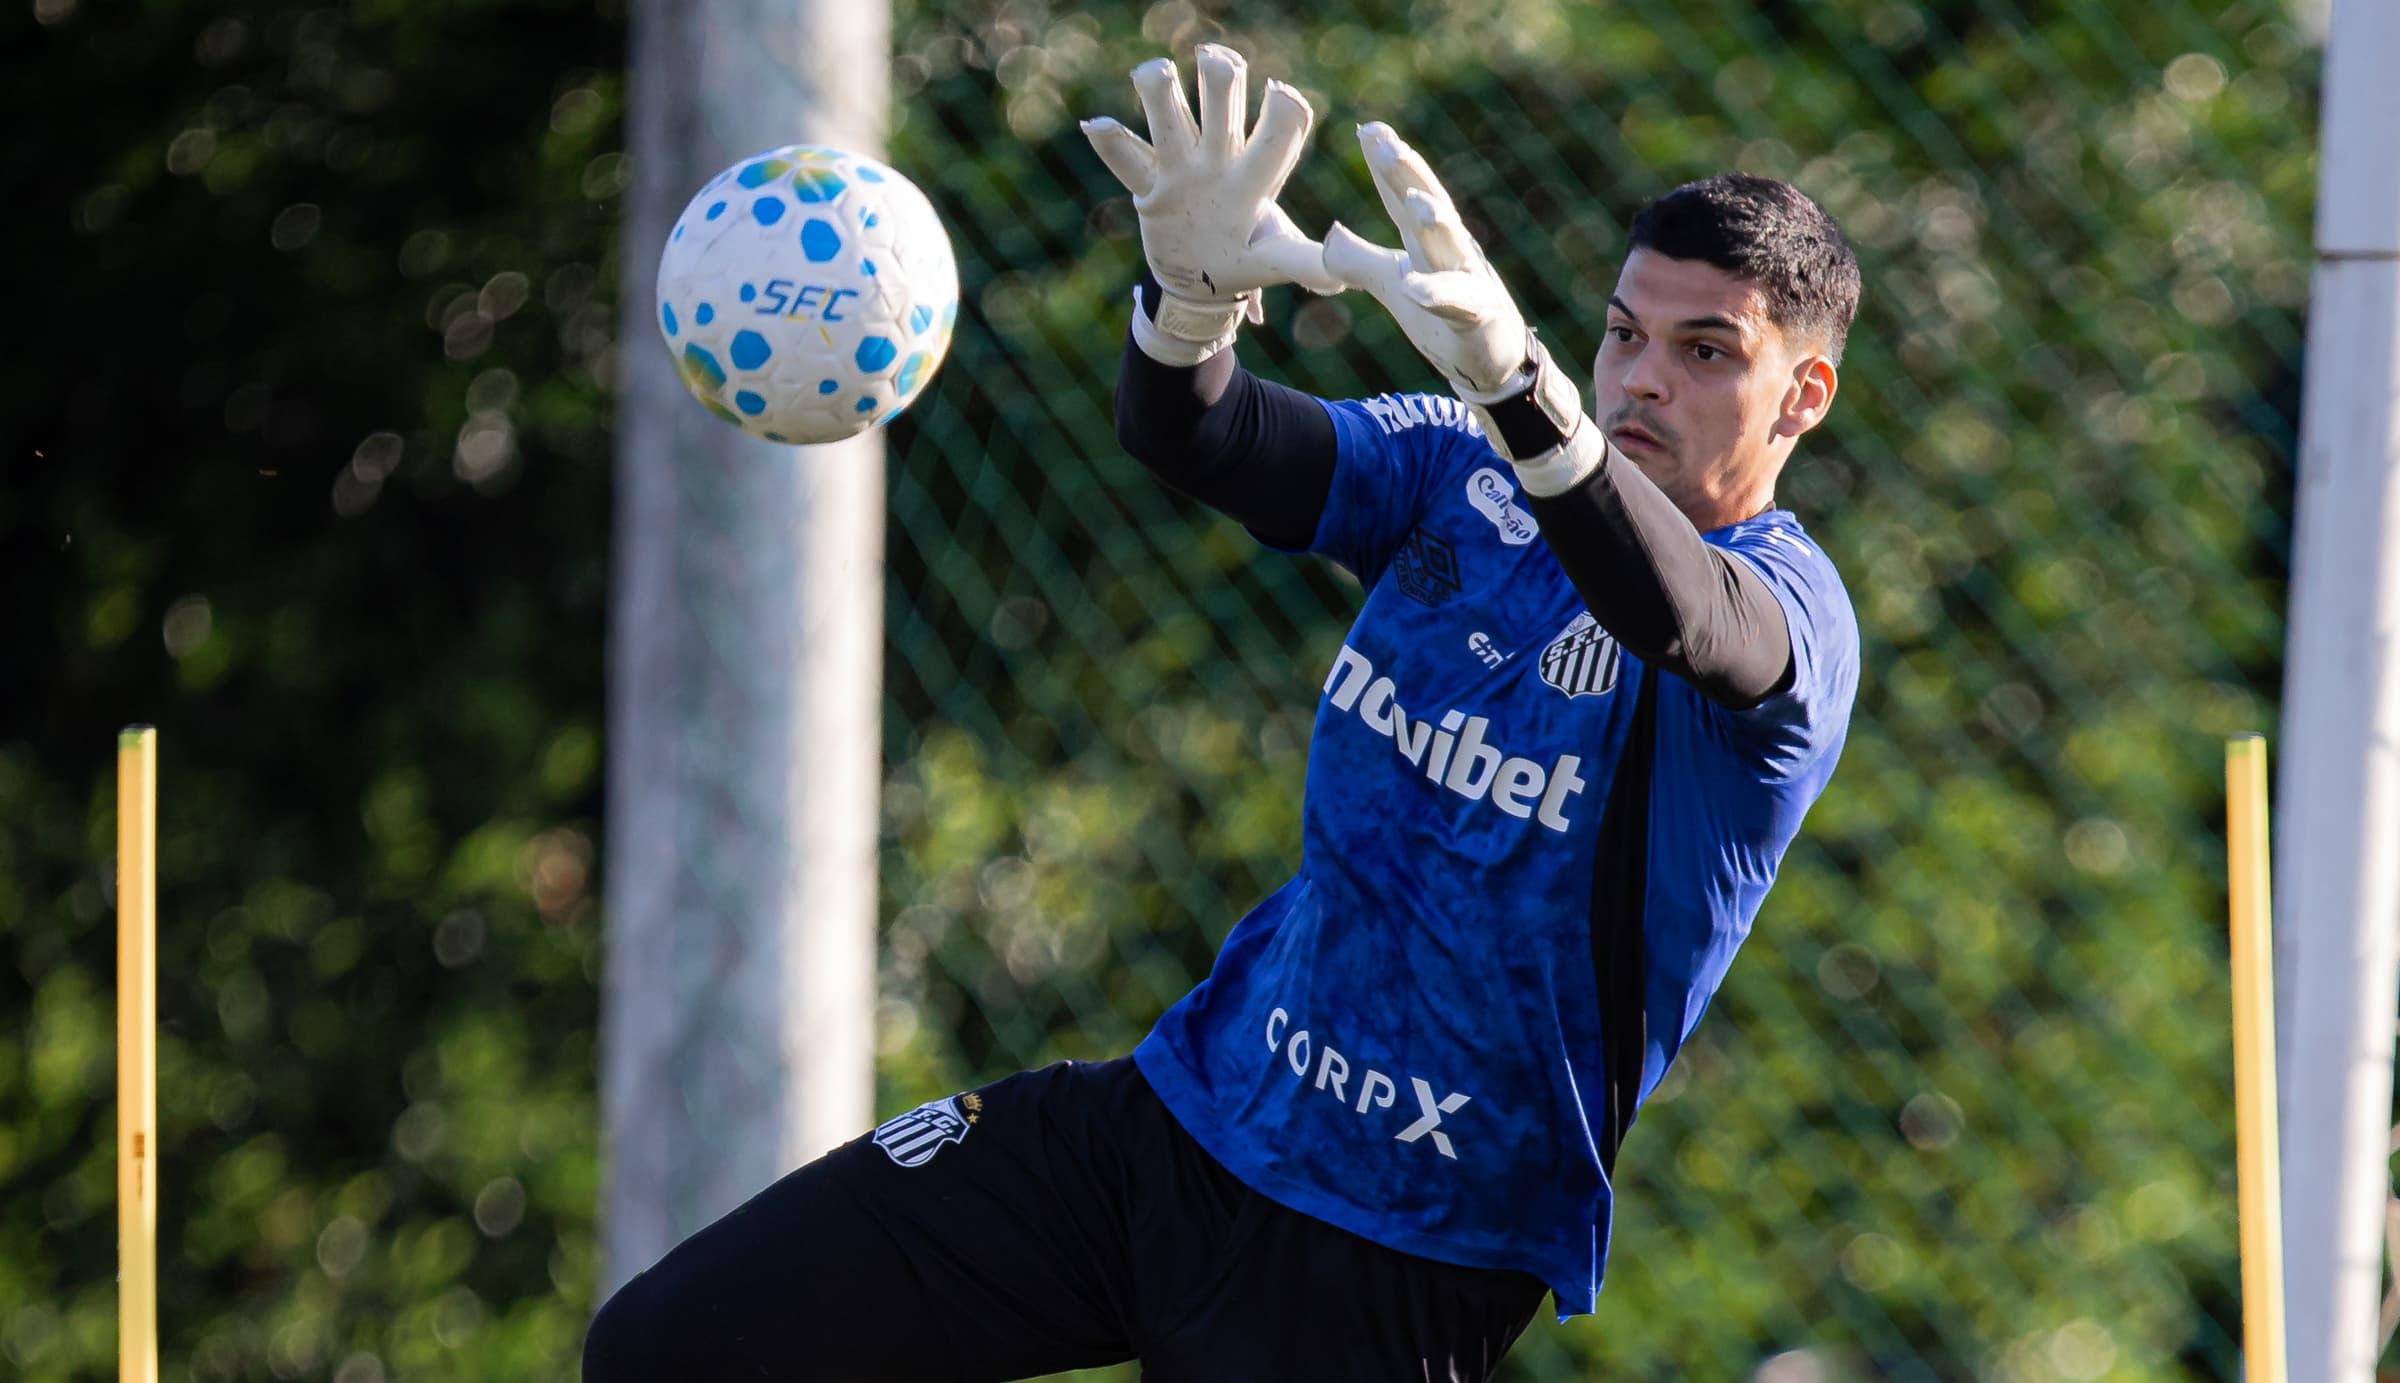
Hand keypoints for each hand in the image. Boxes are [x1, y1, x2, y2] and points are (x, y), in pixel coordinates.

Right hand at [1082, 45, 1342, 361]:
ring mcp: (1182, 169)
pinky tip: (1095, 123)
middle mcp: (1220, 160)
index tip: (1281, 95)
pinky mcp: (1150, 188)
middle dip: (1221, 81)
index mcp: (1256, 175)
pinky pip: (1128, 162)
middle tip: (1217, 63)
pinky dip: (1111, 143)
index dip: (1283, 112)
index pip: (1278, 133)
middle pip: (1222, 107)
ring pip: (1172, 121)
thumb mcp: (1274, 261)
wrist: (1202, 283)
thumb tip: (1340, 280)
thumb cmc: (1245, 260)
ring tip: (1154, 73)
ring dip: (1163, 94)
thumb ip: (1304, 263)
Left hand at [1321, 123, 1537, 399]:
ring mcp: (1469, 280)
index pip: (1402, 196)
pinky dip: (1435, 294)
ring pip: (1450, 245)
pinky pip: (1457, 303)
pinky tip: (1412, 288)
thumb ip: (1358, 259)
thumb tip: (1330, 232)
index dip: (1385, 164)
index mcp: (1428, 241)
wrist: (1491, 364)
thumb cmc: (1444, 317)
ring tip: (1413, 199)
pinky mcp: (1478, 316)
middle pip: (1427, 204)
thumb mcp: (1392, 284)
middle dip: (1407, 172)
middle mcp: (1451, 250)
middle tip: (1384, 140)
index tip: (1367, 128)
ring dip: (1434, 220)